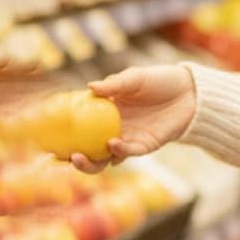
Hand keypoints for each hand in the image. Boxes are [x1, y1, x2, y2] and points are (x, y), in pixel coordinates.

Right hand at [72, 65, 196, 172]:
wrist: (191, 91)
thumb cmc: (161, 81)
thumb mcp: (135, 78)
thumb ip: (114, 85)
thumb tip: (89, 88)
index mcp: (107, 112)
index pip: (81, 126)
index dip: (65, 133)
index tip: (48, 137)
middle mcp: (114, 129)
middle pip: (89, 150)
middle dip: (74, 159)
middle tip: (60, 157)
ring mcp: (129, 139)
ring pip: (106, 158)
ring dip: (91, 161)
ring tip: (78, 156)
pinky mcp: (146, 145)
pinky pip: (129, 152)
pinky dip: (120, 151)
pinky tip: (113, 143)